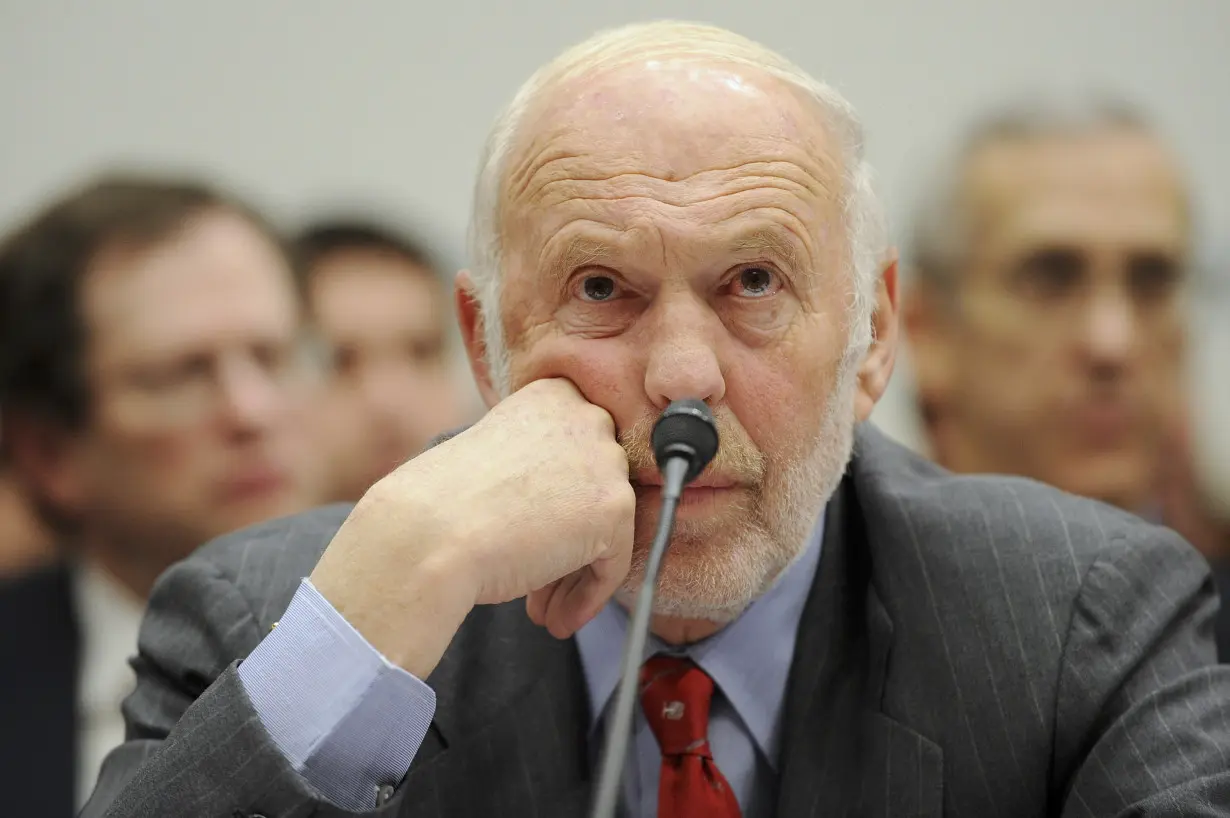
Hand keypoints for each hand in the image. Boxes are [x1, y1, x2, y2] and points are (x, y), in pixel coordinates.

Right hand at [309, 378, 634, 676]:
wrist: (427, 534)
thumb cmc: (442, 505)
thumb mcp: (496, 460)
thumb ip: (538, 467)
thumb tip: (566, 509)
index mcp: (553, 395)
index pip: (579, 454)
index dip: (558, 504)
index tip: (533, 535)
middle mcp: (587, 417)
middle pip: (596, 492)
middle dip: (569, 541)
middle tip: (538, 583)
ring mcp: (605, 461)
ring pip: (607, 531)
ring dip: (574, 575)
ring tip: (543, 608)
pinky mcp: (614, 509)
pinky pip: (613, 566)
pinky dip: (587, 598)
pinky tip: (554, 620)